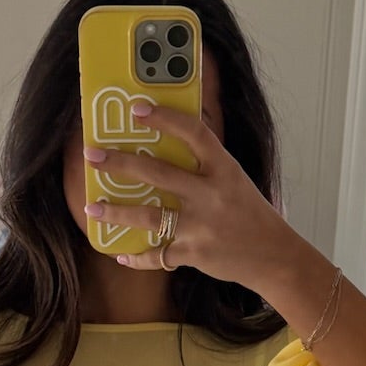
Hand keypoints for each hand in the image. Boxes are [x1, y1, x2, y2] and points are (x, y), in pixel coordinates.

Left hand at [82, 101, 296, 291]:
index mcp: (224, 169)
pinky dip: (139, 257)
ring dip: (116, 212)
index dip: (164, 118)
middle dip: (120, 164)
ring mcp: (201, 225)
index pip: (194, 133)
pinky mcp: (194, 253)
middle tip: (92, 156)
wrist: (274, 257)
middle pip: (158, 174)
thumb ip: (207, 165)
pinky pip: (158, 255)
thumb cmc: (251, 215)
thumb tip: (171, 141)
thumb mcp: (235, 181)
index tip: (137, 108)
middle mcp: (211, 194)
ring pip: (148, 216)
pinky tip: (122, 254)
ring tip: (91, 206)